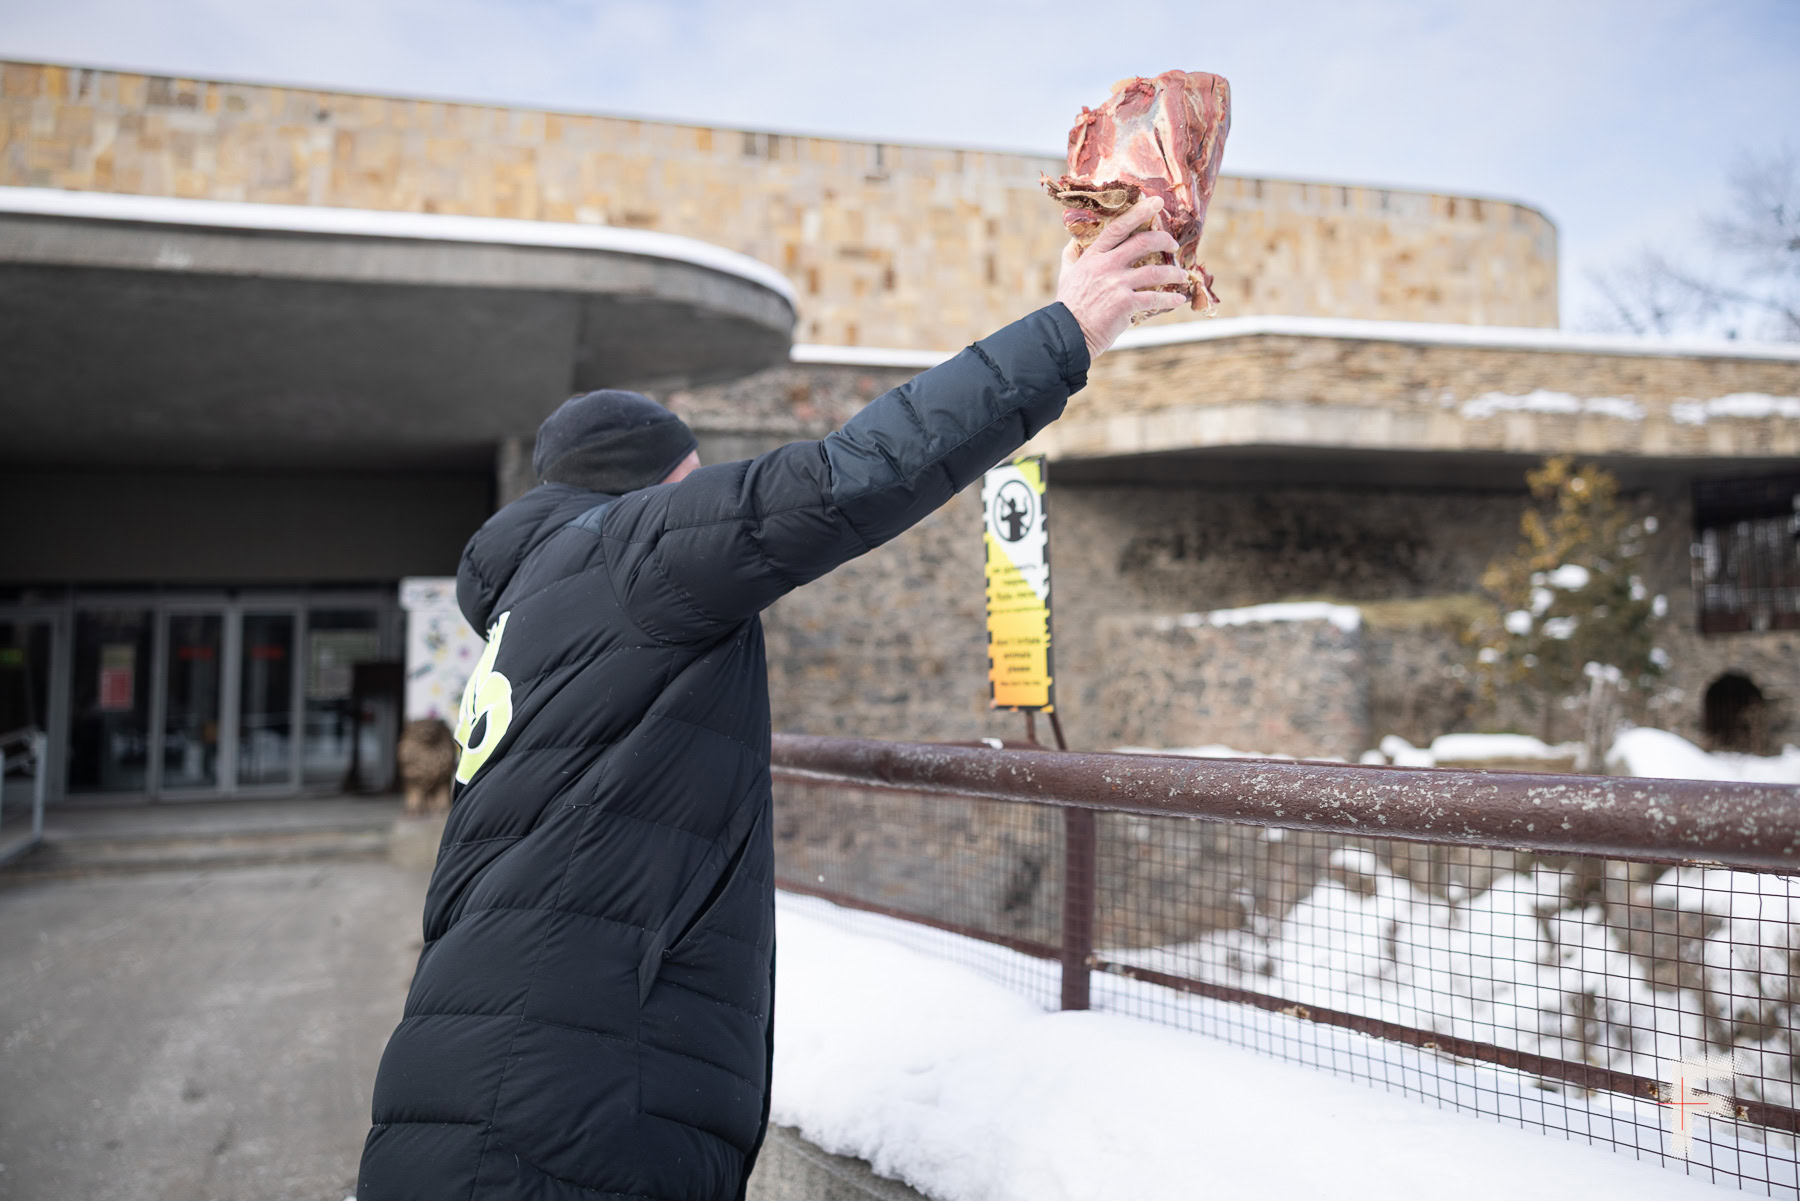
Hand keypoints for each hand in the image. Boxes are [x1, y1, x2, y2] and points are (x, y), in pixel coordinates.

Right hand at [1053, 195, 1187, 358]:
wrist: (1067, 334)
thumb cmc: (1069, 305)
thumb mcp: (1066, 274)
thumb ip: (1072, 254)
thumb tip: (1073, 239)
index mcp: (1093, 256)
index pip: (1118, 227)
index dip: (1139, 212)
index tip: (1156, 202)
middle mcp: (1106, 266)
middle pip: (1143, 242)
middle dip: (1164, 240)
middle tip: (1174, 245)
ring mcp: (1116, 285)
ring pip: (1155, 272)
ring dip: (1173, 273)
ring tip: (1181, 276)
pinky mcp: (1125, 304)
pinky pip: (1155, 298)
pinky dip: (1170, 298)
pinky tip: (1178, 299)